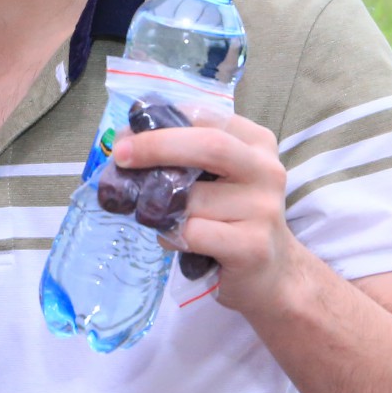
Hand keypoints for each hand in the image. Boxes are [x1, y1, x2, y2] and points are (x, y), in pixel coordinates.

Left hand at [111, 111, 298, 316]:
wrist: (271, 274)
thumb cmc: (231, 219)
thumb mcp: (216, 178)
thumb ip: (184, 157)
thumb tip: (125, 144)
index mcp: (256, 143)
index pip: (206, 118)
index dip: (161, 123)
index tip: (127, 134)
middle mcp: (265, 170)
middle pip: (208, 145)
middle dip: (156, 146)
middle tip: (120, 156)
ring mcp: (263, 209)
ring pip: (192, 199)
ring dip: (161, 209)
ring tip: (161, 220)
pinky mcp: (252, 246)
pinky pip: (193, 232)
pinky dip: (172, 236)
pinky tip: (179, 242)